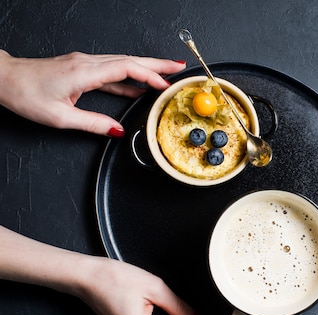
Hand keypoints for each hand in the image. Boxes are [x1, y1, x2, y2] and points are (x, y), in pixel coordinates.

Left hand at [0, 50, 184, 136]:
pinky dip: (130, 75)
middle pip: (130, 59)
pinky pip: (112, 68)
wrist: (4, 78)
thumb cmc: (26, 94)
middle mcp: (86, 63)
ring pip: (123, 62)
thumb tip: (117, 130)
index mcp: (84, 72)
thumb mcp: (60, 117)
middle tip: (179, 67)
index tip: (165, 84)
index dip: (149, 75)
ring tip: (166, 75)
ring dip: (146, 67)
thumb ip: (93, 124)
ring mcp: (84, 63)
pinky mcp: (81, 67)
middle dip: (157, 63)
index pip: (126, 68)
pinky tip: (138, 85)